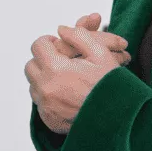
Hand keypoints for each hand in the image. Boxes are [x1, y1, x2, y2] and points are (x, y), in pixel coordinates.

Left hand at [26, 13, 128, 134]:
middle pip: (31, 66)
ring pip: (34, 85)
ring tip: (65, 78)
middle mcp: (46, 89)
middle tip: (61, 61)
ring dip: (45, 78)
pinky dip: (49, 97)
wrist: (120, 119)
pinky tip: (67, 95)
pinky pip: (41, 104)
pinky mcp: (50, 121)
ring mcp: (46, 107)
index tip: (57, 44)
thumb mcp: (101, 53)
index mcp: (56, 69)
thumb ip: (79, 35)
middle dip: (44, 60)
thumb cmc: (111, 86)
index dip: (49, 42)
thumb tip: (61, 30)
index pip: (38, 46)